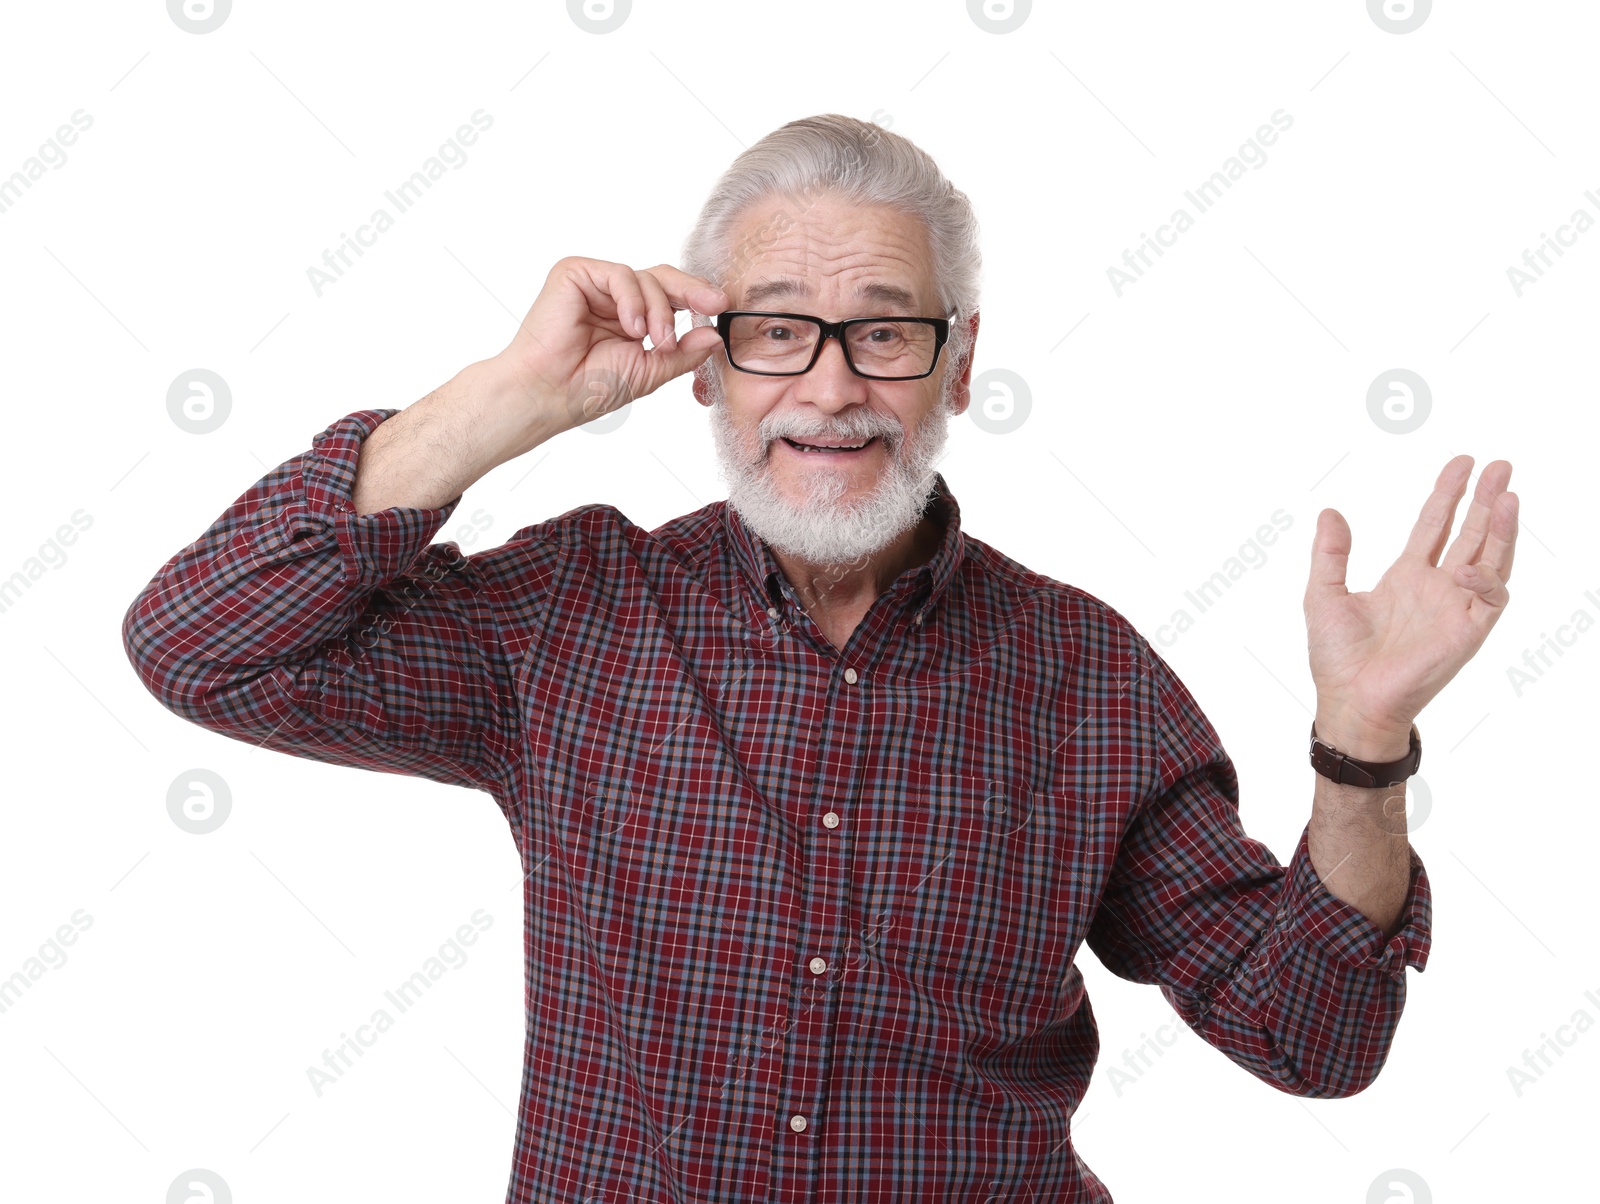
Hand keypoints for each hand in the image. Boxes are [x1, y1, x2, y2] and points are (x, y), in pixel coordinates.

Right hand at [497, 257, 728, 433]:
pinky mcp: (575, 274)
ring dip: (658, 311)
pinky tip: (631, 327)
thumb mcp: (650, 371)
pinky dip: (633, 300)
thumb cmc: (588, 387)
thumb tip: (714, 335)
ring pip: (645, 278)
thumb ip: (683, 352)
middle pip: (663, 278)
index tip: (721, 306)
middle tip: (712, 304)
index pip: (670, 297)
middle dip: (691, 292)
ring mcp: (594, 284)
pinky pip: (619, 274)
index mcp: (631, 317)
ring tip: (653, 340)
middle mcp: (614, 297)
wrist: (549, 394)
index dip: (696, 299)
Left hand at [1304, 455, 1518, 758]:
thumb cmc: (1336, 656)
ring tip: (1508, 494)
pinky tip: (1473, 565)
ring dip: (1502, 528)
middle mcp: (1436, 587)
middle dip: (1485, 499)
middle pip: (1470, 534)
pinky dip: (1488, 577)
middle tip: (1501, 465)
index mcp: (1406, 577)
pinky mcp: (1468, 631)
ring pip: (1491, 558)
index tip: (1461, 464)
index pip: (1434, 526)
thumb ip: (1331, 553)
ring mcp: (1455, 607)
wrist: (1351, 699)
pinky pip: (1491, 597)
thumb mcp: (1324, 593)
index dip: (1448, 495)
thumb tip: (1330, 512)